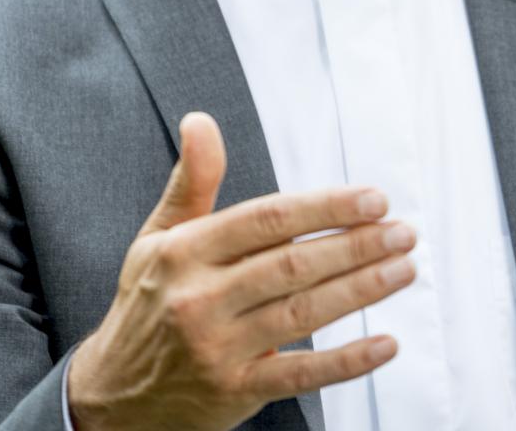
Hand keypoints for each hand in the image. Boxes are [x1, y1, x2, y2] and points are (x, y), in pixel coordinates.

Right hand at [68, 112, 416, 430]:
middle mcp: (199, 298)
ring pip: (303, 313)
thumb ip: (191, 181)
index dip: (325, 208)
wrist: (112, 394)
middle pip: (292, 265)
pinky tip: (385, 343)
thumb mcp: (157, 238)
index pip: (267, 220)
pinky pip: (301, 375)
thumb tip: (200, 121)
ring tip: (403, 270)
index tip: (373, 200)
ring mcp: (217, 348)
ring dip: (361, 290)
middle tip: (403, 232)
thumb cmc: (146, 305)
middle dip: (356, 246)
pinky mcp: (235, 392)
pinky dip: (347, 361)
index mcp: (185, 252)